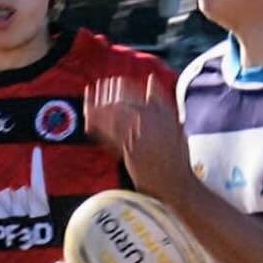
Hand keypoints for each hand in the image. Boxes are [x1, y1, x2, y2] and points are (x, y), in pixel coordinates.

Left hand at [84, 74, 196, 206]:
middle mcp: (151, 122)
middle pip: (121, 103)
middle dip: (105, 95)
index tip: (110, 82)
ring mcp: (141, 135)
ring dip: (97, 109)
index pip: (136, 93)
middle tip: (92, 90)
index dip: (120, 86)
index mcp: (162, 113)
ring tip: (87, 104)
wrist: (176, 182)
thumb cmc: (176, 155)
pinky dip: (98, 128)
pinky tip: (88, 123)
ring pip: (113, 117)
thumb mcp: (174, 122)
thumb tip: (150, 79)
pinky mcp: (131, 150)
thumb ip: (160, 101)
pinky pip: (110, 135)